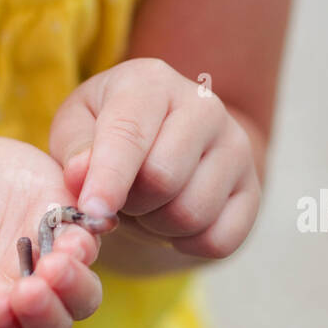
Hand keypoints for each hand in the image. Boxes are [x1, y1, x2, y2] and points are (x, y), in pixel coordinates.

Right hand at [0, 136, 105, 327]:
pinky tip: (83, 216)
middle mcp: (19, 306)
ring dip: (77, 281)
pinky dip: (92, 231)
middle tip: (37, 284)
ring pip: (81, 293)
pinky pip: (91, 237)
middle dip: (46, 313)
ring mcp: (49, 269)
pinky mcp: (69, 229)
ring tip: (65, 253)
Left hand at [49, 57, 259, 261]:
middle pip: (163, 179)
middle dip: (130, 203)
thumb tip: (82, 176)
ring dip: (156, 226)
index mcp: (151, 82)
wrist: (159, 140)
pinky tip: (174, 221)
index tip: (92, 212)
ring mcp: (236, 146)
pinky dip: (187, 244)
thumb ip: (73, 149)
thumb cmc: (105, 130)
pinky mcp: (253, 188)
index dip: (109, 179)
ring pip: (191, 214)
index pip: (130, 134)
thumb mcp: (76, 127)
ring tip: (147, 204)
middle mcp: (203, 106)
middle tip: (121, 196)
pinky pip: (220, 240)